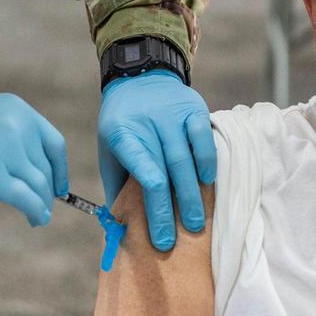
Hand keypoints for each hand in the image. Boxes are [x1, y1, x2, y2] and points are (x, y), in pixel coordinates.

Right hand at [0, 94, 68, 225]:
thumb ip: (13, 134)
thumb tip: (35, 169)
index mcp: (18, 110)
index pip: (54, 144)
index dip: (60, 169)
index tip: (60, 186)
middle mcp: (18, 127)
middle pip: (46, 168)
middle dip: (47, 191)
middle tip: (43, 206)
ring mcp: (7, 151)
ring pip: (39, 185)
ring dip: (42, 204)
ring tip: (39, 217)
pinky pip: (26, 199)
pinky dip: (36, 212)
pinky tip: (35, 220)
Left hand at [97, 70, 215, 250]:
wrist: (140, 75)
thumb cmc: (123, 123)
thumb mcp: (109, 148)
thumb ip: (116, 182)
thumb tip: (119, 224)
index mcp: (122, 134)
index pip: (142, 172)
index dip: (152, 206)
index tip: (159, 235)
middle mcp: (148, 123)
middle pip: (165, 172)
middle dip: (171, 210)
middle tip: (178, 240)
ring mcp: (172, 115)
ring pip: (185, 160)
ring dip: (192, 195)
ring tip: (196, 222)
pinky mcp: (193, 109)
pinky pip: (203, 139)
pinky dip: (206, 162)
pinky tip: (207, 181)